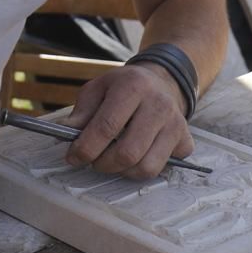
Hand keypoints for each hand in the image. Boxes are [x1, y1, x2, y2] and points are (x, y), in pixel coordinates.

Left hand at [61, 63, 193, 179]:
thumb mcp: (98, 88)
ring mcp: (176, 124)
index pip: (107, 126)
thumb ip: (81, 112)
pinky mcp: (185, 141)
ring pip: (146, 167)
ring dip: (122, 171)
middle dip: (103, 164)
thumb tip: (65, 134)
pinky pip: (163, 169)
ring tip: (113, 160)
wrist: (161, 81)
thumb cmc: (124, 87)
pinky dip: (144, 169)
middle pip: (128, 152)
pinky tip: (137, 155)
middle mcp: (159, 105)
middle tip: (94, 161)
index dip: (86, 148)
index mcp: (133, 86)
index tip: (73, 157)